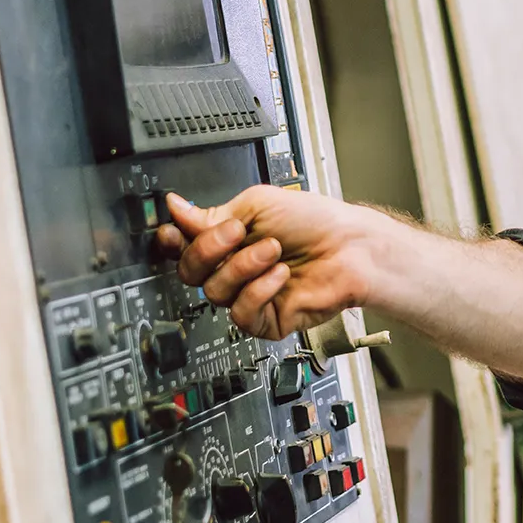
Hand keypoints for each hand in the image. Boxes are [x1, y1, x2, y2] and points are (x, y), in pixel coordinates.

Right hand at [157, 187, 380, 340]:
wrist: (351, 247)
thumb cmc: (316, 221)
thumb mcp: (260, 204)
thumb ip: (214, 213)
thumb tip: (175, 208)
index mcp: (229, 238)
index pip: (184, 246)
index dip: (172, 242)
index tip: (172, 233)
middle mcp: (235, 266)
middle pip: (190, 271)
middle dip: (209, 249)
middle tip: (238, 233)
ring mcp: (249, 293)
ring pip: (214, 291)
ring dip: (244, 266)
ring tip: (274, 250)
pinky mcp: (265, 319)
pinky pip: (240, 313)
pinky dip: (260, 290)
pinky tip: (281, 276)